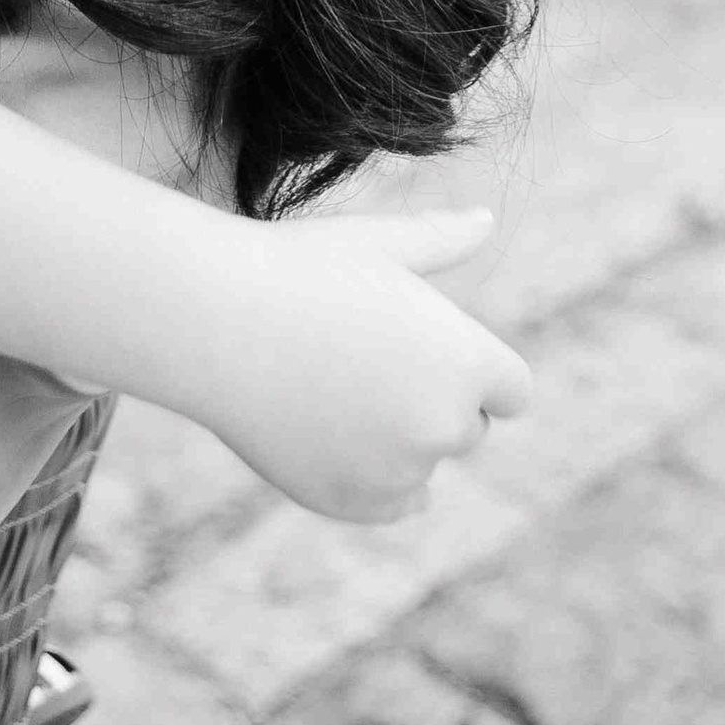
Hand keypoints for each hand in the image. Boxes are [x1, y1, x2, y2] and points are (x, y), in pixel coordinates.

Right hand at [221, 209, 528, 523]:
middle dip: (432, 401)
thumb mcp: (375, 244)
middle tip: (362, 359)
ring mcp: (399, 472)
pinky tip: (335, 435)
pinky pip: (396, 503)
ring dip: (397, 438)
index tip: (421, 345)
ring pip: (423, 463)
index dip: (474, 368)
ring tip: (330, 386)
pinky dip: (376, 479)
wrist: (212, 323)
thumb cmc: (295, 268)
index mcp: (467, 361)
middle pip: (468, 429)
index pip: (512, 392)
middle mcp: (445, 425)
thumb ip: (441, 240)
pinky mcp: (355, 505)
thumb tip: (486, 219)